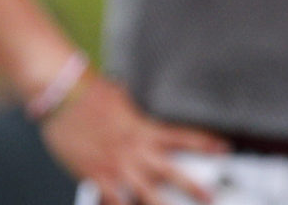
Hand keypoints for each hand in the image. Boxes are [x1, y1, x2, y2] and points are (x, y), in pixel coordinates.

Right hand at [40, 72, 229, 204]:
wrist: (63, 96)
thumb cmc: (92, 93)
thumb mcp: (125, 100)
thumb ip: (139, 113)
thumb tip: (147, 114)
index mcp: (144, 128)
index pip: (183, 137)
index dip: (206, 144)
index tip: (224, 149)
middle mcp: (134, 149)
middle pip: (171, 172)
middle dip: (193, 186)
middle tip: (211, 196)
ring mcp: (115, 165)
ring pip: (145, 193)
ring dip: (162, 204)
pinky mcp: (94, 176)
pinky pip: (112, 200)